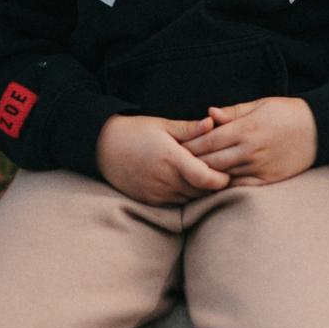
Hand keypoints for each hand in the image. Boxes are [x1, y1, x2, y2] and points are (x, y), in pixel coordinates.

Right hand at [96, 114, 229, 205]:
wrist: (102, 148)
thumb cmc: (135, 132)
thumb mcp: (162, 125)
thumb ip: (190, 128)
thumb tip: (213, 123)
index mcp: (171, 158)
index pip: (206, 178)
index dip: (222, 178)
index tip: (226, 170)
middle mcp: (165, 180)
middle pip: (202, 191)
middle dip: (214, 184)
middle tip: (223, 173)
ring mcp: (157, 193)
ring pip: (191, 199)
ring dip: (200, 191)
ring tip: (205, 177)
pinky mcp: (151, 201)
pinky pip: (177, 204)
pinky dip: (185, 196)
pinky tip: (187, 184)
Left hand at [187, 96, 318, 184]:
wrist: (320, 131)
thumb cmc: (288, 113)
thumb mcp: (260, 104)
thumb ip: (233, 112)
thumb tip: (208, 114)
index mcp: (247, 129)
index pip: (208, 141)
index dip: (189, 145)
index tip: (176, 146)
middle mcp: (251, 150)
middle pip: (210, 161)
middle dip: (191, 162)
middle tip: (175, 163)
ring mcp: (260, 167)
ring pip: (222, 176)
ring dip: (205, 176)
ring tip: (189, 175)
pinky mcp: (268, 180)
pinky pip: (240, 186)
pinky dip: (225, 186)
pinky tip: (214, 184)